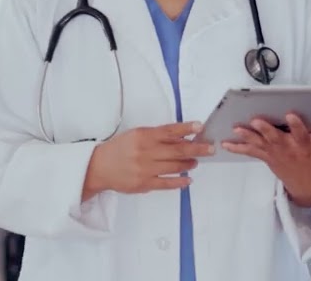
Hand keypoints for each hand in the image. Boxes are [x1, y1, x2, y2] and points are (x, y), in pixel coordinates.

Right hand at [82, 121, 214, 199]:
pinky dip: (180, 181)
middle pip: (178, 149)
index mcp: (143, 136)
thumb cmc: (120, 148)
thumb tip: (182, 137)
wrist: (100, 167)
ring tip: (196, 161)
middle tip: (210, 148)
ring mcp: (146, 169)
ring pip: (175, 166)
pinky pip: (167, 183)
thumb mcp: (136, 135)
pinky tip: (188, 179)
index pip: (170, 131)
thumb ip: (157, 136)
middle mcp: (146, 151)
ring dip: (189, 163)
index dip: (187, 129)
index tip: (200, 127)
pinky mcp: (144, 183)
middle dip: (197, 149)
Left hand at [220, 112, 310, 206]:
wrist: (309, 188)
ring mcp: (276, 155)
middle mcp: (289, 150)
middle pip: (276, 139)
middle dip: (266, 130)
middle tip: (256, 120)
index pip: (301, 133)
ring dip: (247, 137)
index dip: (296, 125)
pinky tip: (225, 143)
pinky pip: (250, 152)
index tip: (290, 115)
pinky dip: (238, 148)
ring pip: (260, 145)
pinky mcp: (267, 158)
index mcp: (306, 145)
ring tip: (235, 128)